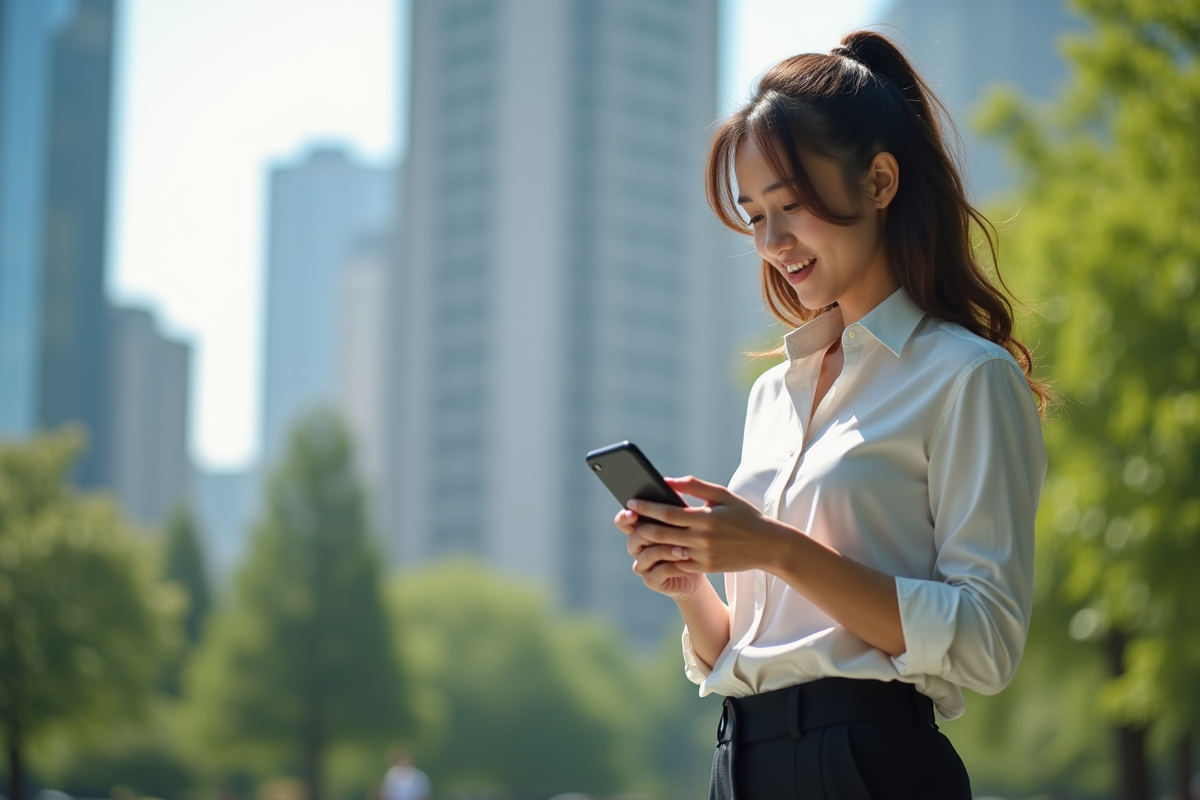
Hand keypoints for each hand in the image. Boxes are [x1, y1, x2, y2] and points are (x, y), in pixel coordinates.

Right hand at [614, 508, 706, 601]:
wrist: (699, 570)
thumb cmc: (691, 541)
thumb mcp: (683, 523)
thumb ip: (673, 509)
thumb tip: (672, 489)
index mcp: (640, 530)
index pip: (624, 521)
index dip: (625, 517)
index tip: (634, 513)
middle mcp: (637, 548)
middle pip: (634, 538)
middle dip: (652, 534)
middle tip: (670, 531)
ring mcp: (642, 565)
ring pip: (646, 555)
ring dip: (666, 551)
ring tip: (684, 550)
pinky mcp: (651, 580)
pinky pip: (657, 573)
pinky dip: (672, 567)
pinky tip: (686, 564)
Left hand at [626, 476, 786, 574]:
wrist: (768, 546)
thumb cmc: (744, 516)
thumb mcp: (723, 495)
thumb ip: (694, 486)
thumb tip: (667, 481)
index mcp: (705, 518)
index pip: (667, 512)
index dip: (646, 507)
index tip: (631, 502)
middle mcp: (702, 538)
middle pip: (662, 533)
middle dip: (641, 526)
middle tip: (627, 520)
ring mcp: (703, 555)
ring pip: (666, 551)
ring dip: (648, 544)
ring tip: (635, 536)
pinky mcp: (705, 567)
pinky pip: (677, 564)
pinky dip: (662, 559)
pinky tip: (652, 552)